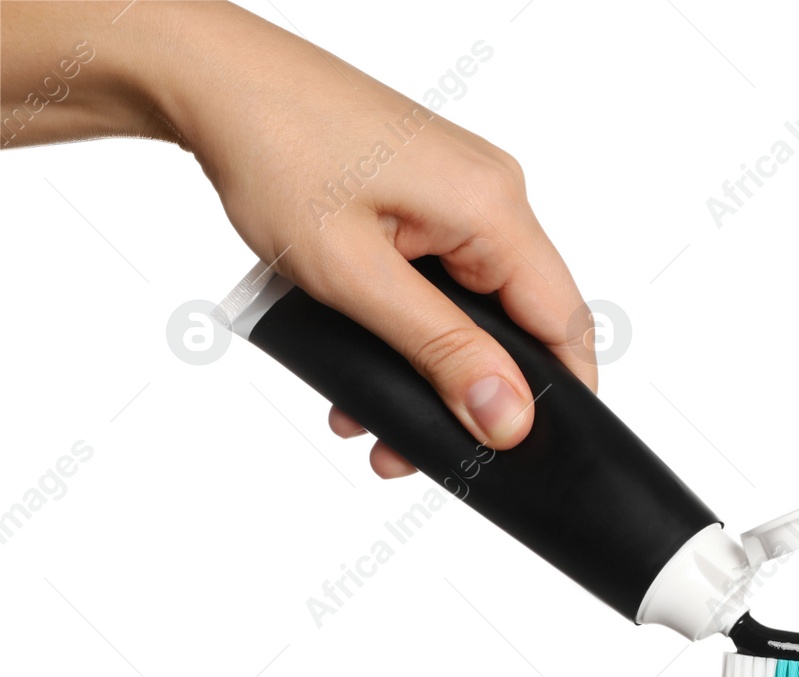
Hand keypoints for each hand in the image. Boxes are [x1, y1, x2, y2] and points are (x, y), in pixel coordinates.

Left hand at [2, 1, 595, 476]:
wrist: (213, 78)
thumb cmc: (272, 150)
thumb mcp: (354, 277)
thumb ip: (439, 352)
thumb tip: (509, 418)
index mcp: (492, 208)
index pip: (565, 324)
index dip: (560, 398)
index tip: (528, 456)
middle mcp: (493, 195)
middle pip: (522, 323)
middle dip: (473, 394)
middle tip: (412, 449)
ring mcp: (464, 192)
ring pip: (479, 308)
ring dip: (433, 368)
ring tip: (370, 419)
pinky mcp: (432, 196)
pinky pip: (447, 278)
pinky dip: (415, 326)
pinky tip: (362, 361)